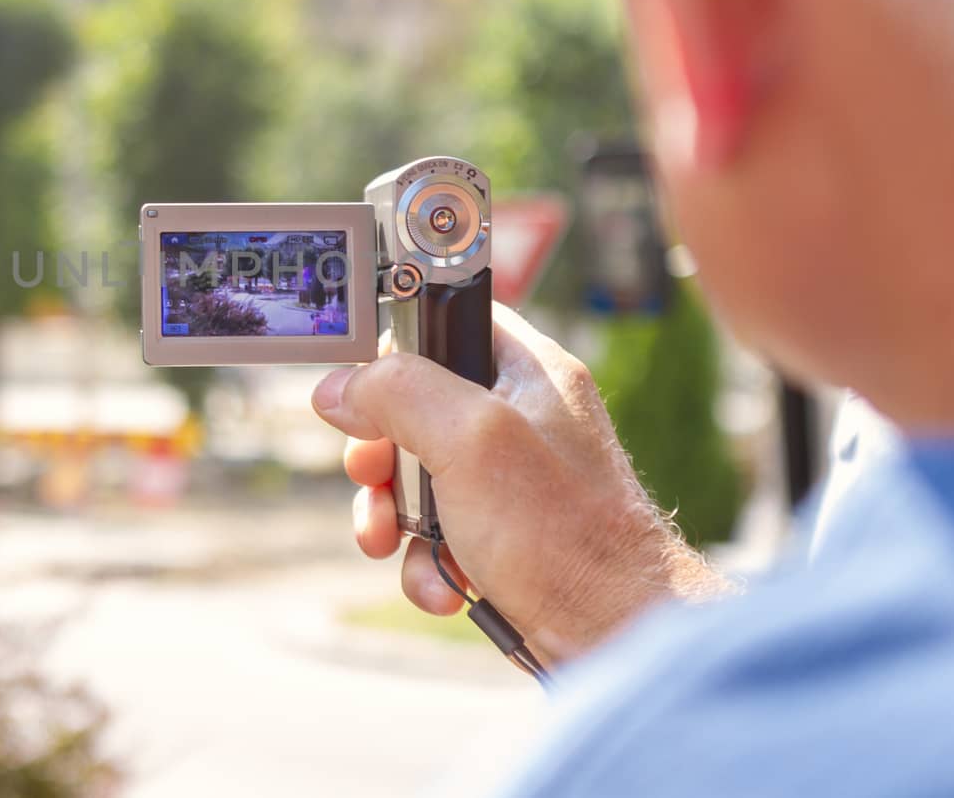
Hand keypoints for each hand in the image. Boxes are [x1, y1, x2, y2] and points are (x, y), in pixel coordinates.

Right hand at [313, 303, 732, 664]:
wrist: (614, 635)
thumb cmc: (563, 533)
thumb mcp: (470, 441)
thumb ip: (399, 393)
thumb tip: (339, 387)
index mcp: (528, 370)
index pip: (446, 318)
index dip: (396, 347)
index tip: (364, 387)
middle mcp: (520, 416)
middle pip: (413, 405)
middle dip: (379, 453)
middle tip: (371, 476)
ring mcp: (509, 478)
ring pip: (414, 475)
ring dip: (392, 517)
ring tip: (392, 544)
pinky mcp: (499, 531)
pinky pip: (434, 532)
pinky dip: (424, 561)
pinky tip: (442, 585)